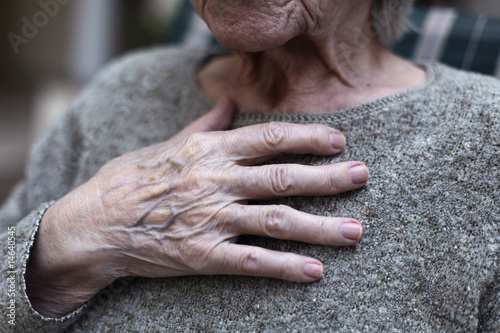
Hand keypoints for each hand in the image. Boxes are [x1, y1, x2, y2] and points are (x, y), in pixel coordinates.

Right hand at [26, 97, 368, 316]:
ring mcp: (212, 220)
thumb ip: (205, 126)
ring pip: (277, 221)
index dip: (307, 138)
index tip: (338, 140)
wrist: (96, 224)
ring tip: (355, 231)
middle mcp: (217, 182)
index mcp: (210, 152)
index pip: (269, 139)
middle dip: (328, 178)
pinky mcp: (203, 255)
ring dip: (320, 227)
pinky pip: (252, 261)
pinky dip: (285, 267)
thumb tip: (228, 101)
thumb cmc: (131, 179)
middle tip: (362, 176)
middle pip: (284, 178)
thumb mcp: (167, 144)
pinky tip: (315, 272)